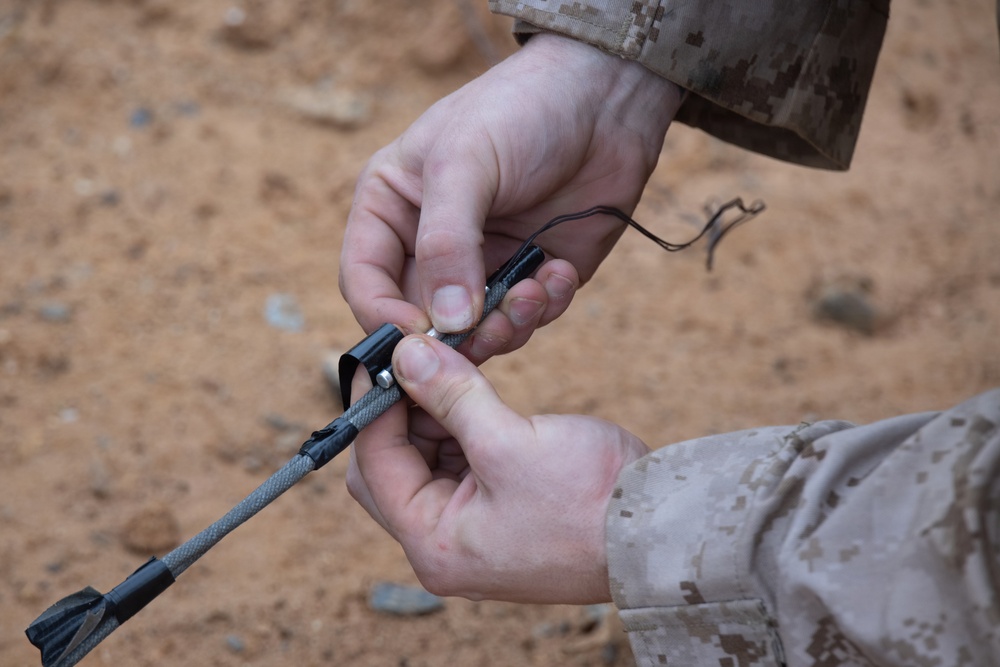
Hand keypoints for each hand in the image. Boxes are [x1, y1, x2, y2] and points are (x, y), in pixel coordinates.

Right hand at [340, 33, 682, 362]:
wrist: (605, 97)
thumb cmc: (520, 109)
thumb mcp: (465, 163)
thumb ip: (447, 243)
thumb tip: (447, 322)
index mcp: (392, 209)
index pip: (365, 281)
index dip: (385, 318)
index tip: (421, 337)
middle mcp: (431, 245)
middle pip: (420, 322)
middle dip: (455, 336)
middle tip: (489, 329)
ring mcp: (482, 265)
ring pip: (475, 333)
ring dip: (504, 326)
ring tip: (534, 290)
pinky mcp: (531, 277)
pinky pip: (525, 320)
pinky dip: (543, 307)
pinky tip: (559, 270)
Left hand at [346, 334, 649, 603]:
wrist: (662, 530)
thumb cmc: (590, 501)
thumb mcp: (510, 441)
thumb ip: (452, 396)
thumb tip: (406, 355)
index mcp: (435, 543)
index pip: (376, 466)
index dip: (375, 406)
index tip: (385, 355)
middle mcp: (446, 545)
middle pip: (397, 465)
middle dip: (407, 409)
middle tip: (423, 360)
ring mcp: (476, 532)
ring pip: (430, 458)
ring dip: (439, 412)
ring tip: (459, 366)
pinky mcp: (503, 514)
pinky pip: (465, 463)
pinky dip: (467, 425)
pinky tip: (480, 392)